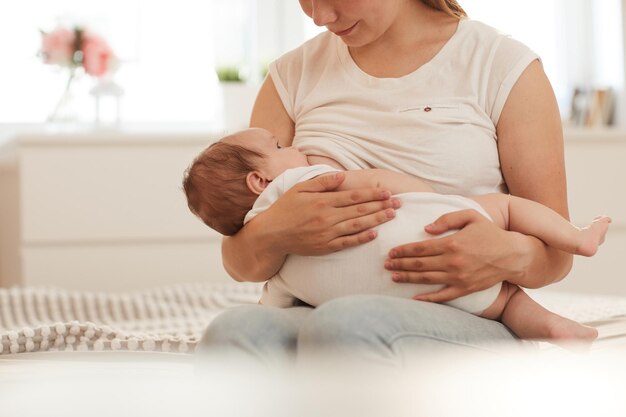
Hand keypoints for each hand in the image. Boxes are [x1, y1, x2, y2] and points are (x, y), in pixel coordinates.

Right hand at [260, 171, 401, 255]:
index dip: (372, 194)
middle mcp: (327, 217)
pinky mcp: (325, 247)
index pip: (353, 196)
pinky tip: (375, 234)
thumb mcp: (300, 189)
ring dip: (376, 220)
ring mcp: (327, 234)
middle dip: (381, 206)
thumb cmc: (286, 208)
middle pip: (359, 210)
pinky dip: (362, 238)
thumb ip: (322, 182)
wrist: (272, 234)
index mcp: (322, 201)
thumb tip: (342, 176)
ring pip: (357, 226)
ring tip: (392, 215)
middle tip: (399, 203)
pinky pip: (347, 242)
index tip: (387, 192)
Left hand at [384, 209, 528, 302]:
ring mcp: (459, 277)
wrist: (513, 255)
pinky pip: (442, 296)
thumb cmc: (490, 233)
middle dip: (400, 264)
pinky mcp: (465, 289)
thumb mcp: (470, 216)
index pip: (420, 248)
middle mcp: (453, 261)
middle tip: (386, 264)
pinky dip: (427, 298)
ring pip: (426, 279)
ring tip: (393, 276)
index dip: (403, 250)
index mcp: (452, 243)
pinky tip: (414, 298)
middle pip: (419, 264)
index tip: (391, 251)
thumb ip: (447, 219)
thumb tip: (426, 228)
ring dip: (407, 278)